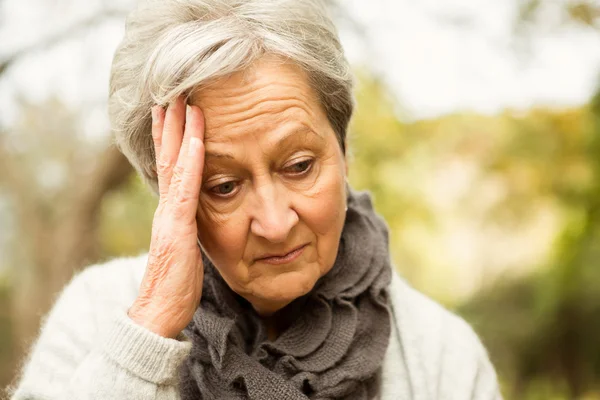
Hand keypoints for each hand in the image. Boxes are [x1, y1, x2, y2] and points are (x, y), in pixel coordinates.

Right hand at [128, 96, 204, 338]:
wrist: (161, 314)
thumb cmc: (177, 285)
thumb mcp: (187, 248)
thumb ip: (190, 226)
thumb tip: (198, 214)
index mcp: (172, 212)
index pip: (172, 167)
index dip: (172, 138)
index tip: (175, 111)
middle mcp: (167, 208)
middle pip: (167, 157)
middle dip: (170, 124)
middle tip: (174, 92)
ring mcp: (169, 217)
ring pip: (173, 165)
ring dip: (178, 132)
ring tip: (182, 102)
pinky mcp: (176, 229)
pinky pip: (185, 189)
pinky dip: (190, 162)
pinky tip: (196, 140)